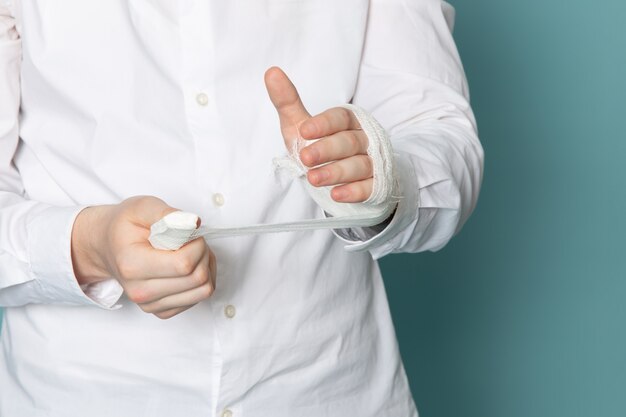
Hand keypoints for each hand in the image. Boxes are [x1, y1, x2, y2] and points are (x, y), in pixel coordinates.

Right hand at [71, 196, 216, 318]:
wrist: (106, 246)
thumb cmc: (124, 227)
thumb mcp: (141, 208)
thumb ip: (167, 214)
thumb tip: (193, 223)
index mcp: (132, 266)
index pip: (184, 264)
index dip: (196, 244)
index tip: (188, 233)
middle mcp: (140, 291)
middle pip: (197, 278)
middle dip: (203, 253)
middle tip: (190, 240)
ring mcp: (151, 305)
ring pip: (204, 290)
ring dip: (206, 267)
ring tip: (190, 252)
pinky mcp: (162, 311)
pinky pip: (199, 298)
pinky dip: (202, 280)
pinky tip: (187, 266)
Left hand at [265, 67, 372, 202]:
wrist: (345, 177)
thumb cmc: (321, 146)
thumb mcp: (302, 126)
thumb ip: (288, 102)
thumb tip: (271, 72)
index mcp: (348, 121)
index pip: (340, 118)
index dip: (323, 124)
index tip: (304, 130)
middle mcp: (363, 139)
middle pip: (348, 142)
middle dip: (326, 150)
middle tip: (305, 158)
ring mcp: (371, 162)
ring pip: (359, 165)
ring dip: (336, 172)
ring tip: (313, 179)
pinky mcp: (375, 185)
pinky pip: (368, 188)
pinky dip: (354, 191)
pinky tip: (337, 194)